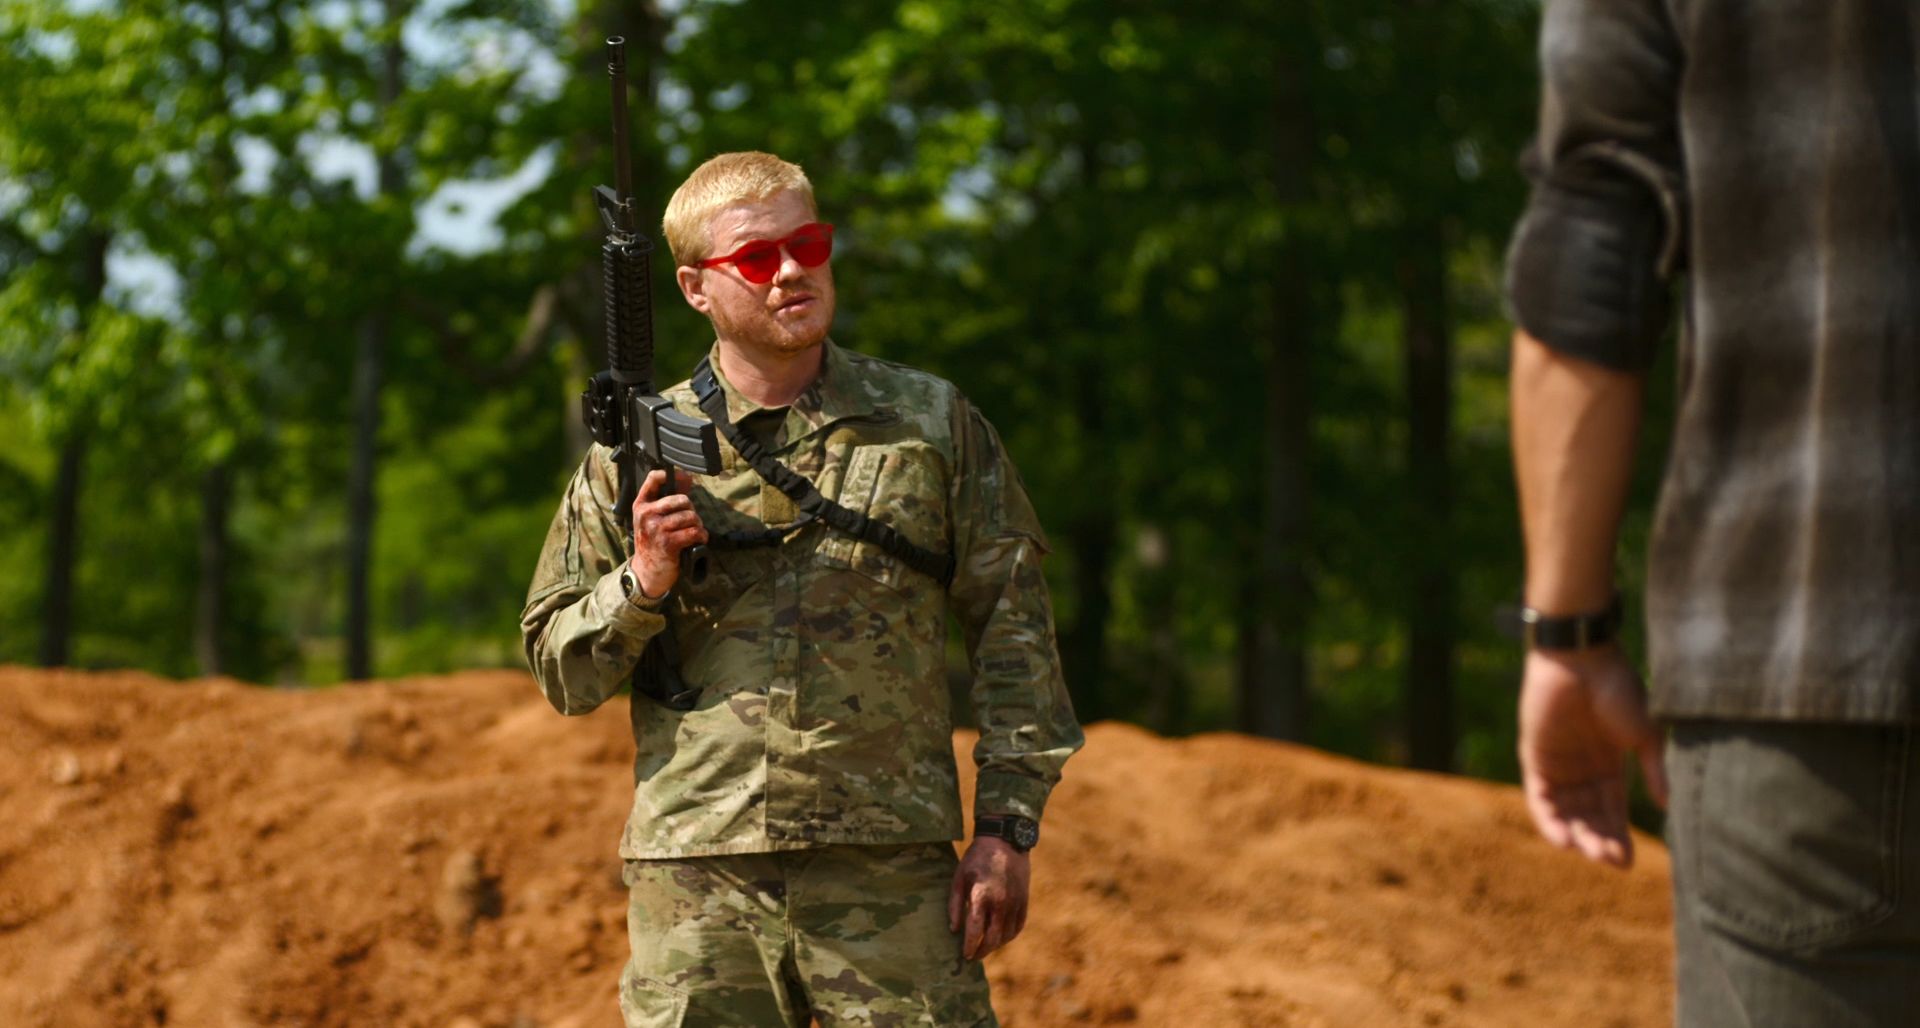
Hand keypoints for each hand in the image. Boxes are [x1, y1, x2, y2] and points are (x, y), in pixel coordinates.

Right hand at [629, 469, 706, 597]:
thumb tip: (687, 478)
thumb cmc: (653, 542)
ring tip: (694, 532)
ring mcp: (656, 528)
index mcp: (641, 505)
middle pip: (681, 499)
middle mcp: (646, 514)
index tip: (685, 478)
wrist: (646, 571)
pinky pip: (694, 532)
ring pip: (690, 516)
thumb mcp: (652, 519)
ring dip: (698, 525)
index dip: (673, 475)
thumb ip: (667, 499)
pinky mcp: (668, 543)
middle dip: (691, 510)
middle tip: (690, 521)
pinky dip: (701, 536)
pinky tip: (698, 539)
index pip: (654, 478)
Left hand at [948, 836, 1029, 960]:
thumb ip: (954, 905)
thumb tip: (954, 930)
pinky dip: (1009, 935)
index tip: (964, 955)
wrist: (1005, 840)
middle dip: (982, 951)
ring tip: (985, 946)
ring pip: (1006, 935)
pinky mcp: (1024, 900)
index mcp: (981, 896)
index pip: (975, 931)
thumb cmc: (977, 858)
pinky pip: (1018, 926)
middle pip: (992, 938)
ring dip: (995, 945)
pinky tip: (1000, 937)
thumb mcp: (959, 877)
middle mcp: (1000, 902)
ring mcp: (1015, 902)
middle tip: (973, 956)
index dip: (969, 947)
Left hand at [1518, 644, 1668, 868]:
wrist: (1583, 659)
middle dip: (1600, 842)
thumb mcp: (1644, 734)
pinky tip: (1565, 840)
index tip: (1627, 864)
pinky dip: (1550, 821)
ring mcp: (1557, 766)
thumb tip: (1667, 806)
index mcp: (1610, 766)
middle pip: (1589, 818)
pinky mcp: (1534, 759)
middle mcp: (1582, 771)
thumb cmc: (1619, 689)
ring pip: (1566, 814)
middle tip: (1612, 862)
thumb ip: (1653, 769)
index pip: (1613, 812)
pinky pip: (1540, 799)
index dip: (1619, 837)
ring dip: (1577, 837)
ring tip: (1591, 853)